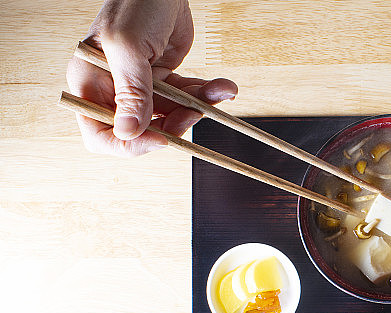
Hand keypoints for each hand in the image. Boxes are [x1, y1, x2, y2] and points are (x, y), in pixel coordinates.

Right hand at [66, 0, 237, 155]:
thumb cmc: (134, 3)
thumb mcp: (128, 47)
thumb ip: (131, 92)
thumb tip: (129, 132)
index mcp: (91, 84)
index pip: (101, 134)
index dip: (129, 144)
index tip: (160, 139)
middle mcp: (114, 89)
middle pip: (144, 130)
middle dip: (174, 124)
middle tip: (194, 113)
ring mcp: (142, 86)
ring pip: (172, 115)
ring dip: (198, 107)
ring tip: (220, 91)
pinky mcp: (166, 78)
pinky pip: (187, 97)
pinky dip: (207, 94)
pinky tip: (223, 86)